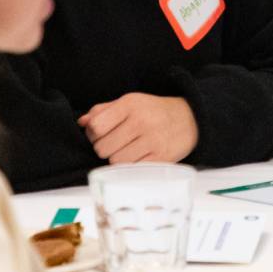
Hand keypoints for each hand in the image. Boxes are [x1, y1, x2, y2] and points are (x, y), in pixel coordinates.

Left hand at [78, 93, 198, 164]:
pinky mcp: (161, 157)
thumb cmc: (153, 111)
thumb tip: (82, 123)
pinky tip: (138, 156)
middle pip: (102, 148)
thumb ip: (103, 111)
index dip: (94, 133)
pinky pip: (132, 169)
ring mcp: (152, 140)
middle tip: (117, 142)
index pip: (96, 127)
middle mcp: (141, 121)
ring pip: (115, 161)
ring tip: (129, 149)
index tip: (103, 133)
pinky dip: (131, 166)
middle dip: (105, 147)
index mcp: (130, 104)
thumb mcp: (130, 102)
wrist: (190, 118)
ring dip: (118, 158)